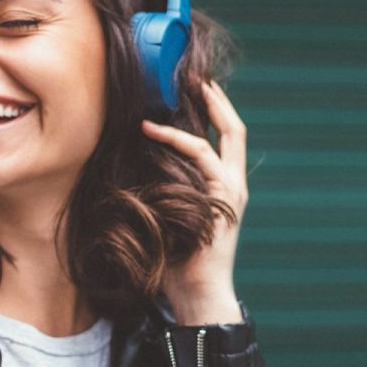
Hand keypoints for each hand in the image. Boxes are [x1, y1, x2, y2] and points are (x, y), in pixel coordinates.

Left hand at [140, 80, 245, 321]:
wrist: (196, 292)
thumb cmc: (175, 259)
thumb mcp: (167, 214)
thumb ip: (162, 188)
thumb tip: (132, 161)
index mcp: (225, 186)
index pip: (226, 137)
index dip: (215, 110)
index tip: (194, 86)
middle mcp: (234, 183)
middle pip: (235, 129)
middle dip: (217, 98)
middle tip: (195, 74)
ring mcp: (232, 190)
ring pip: (224, 136)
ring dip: (199, 111)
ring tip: (174, 90)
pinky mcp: (224, 198)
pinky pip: (202, 157)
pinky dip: (177, 140)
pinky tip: (153, 129)